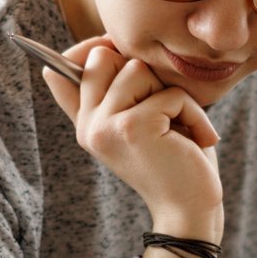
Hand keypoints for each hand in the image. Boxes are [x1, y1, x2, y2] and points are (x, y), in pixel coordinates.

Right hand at [42, 37, 222, 230]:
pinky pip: (170, 93)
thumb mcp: (139, 121)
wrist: (190, 209)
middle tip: (162, 109)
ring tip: (179, 128)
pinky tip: (196, 141)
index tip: (115, 51)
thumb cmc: (174, 160)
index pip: (61, 70)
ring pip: (137, 69)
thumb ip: (114, 92)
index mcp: (85, 123)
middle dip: (143, 73)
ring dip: (172, 95)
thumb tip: (94, 48)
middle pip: (103, 56)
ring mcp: (105, 127)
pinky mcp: (132, 127)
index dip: (91, 49)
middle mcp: (87, 126)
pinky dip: (193, 113)